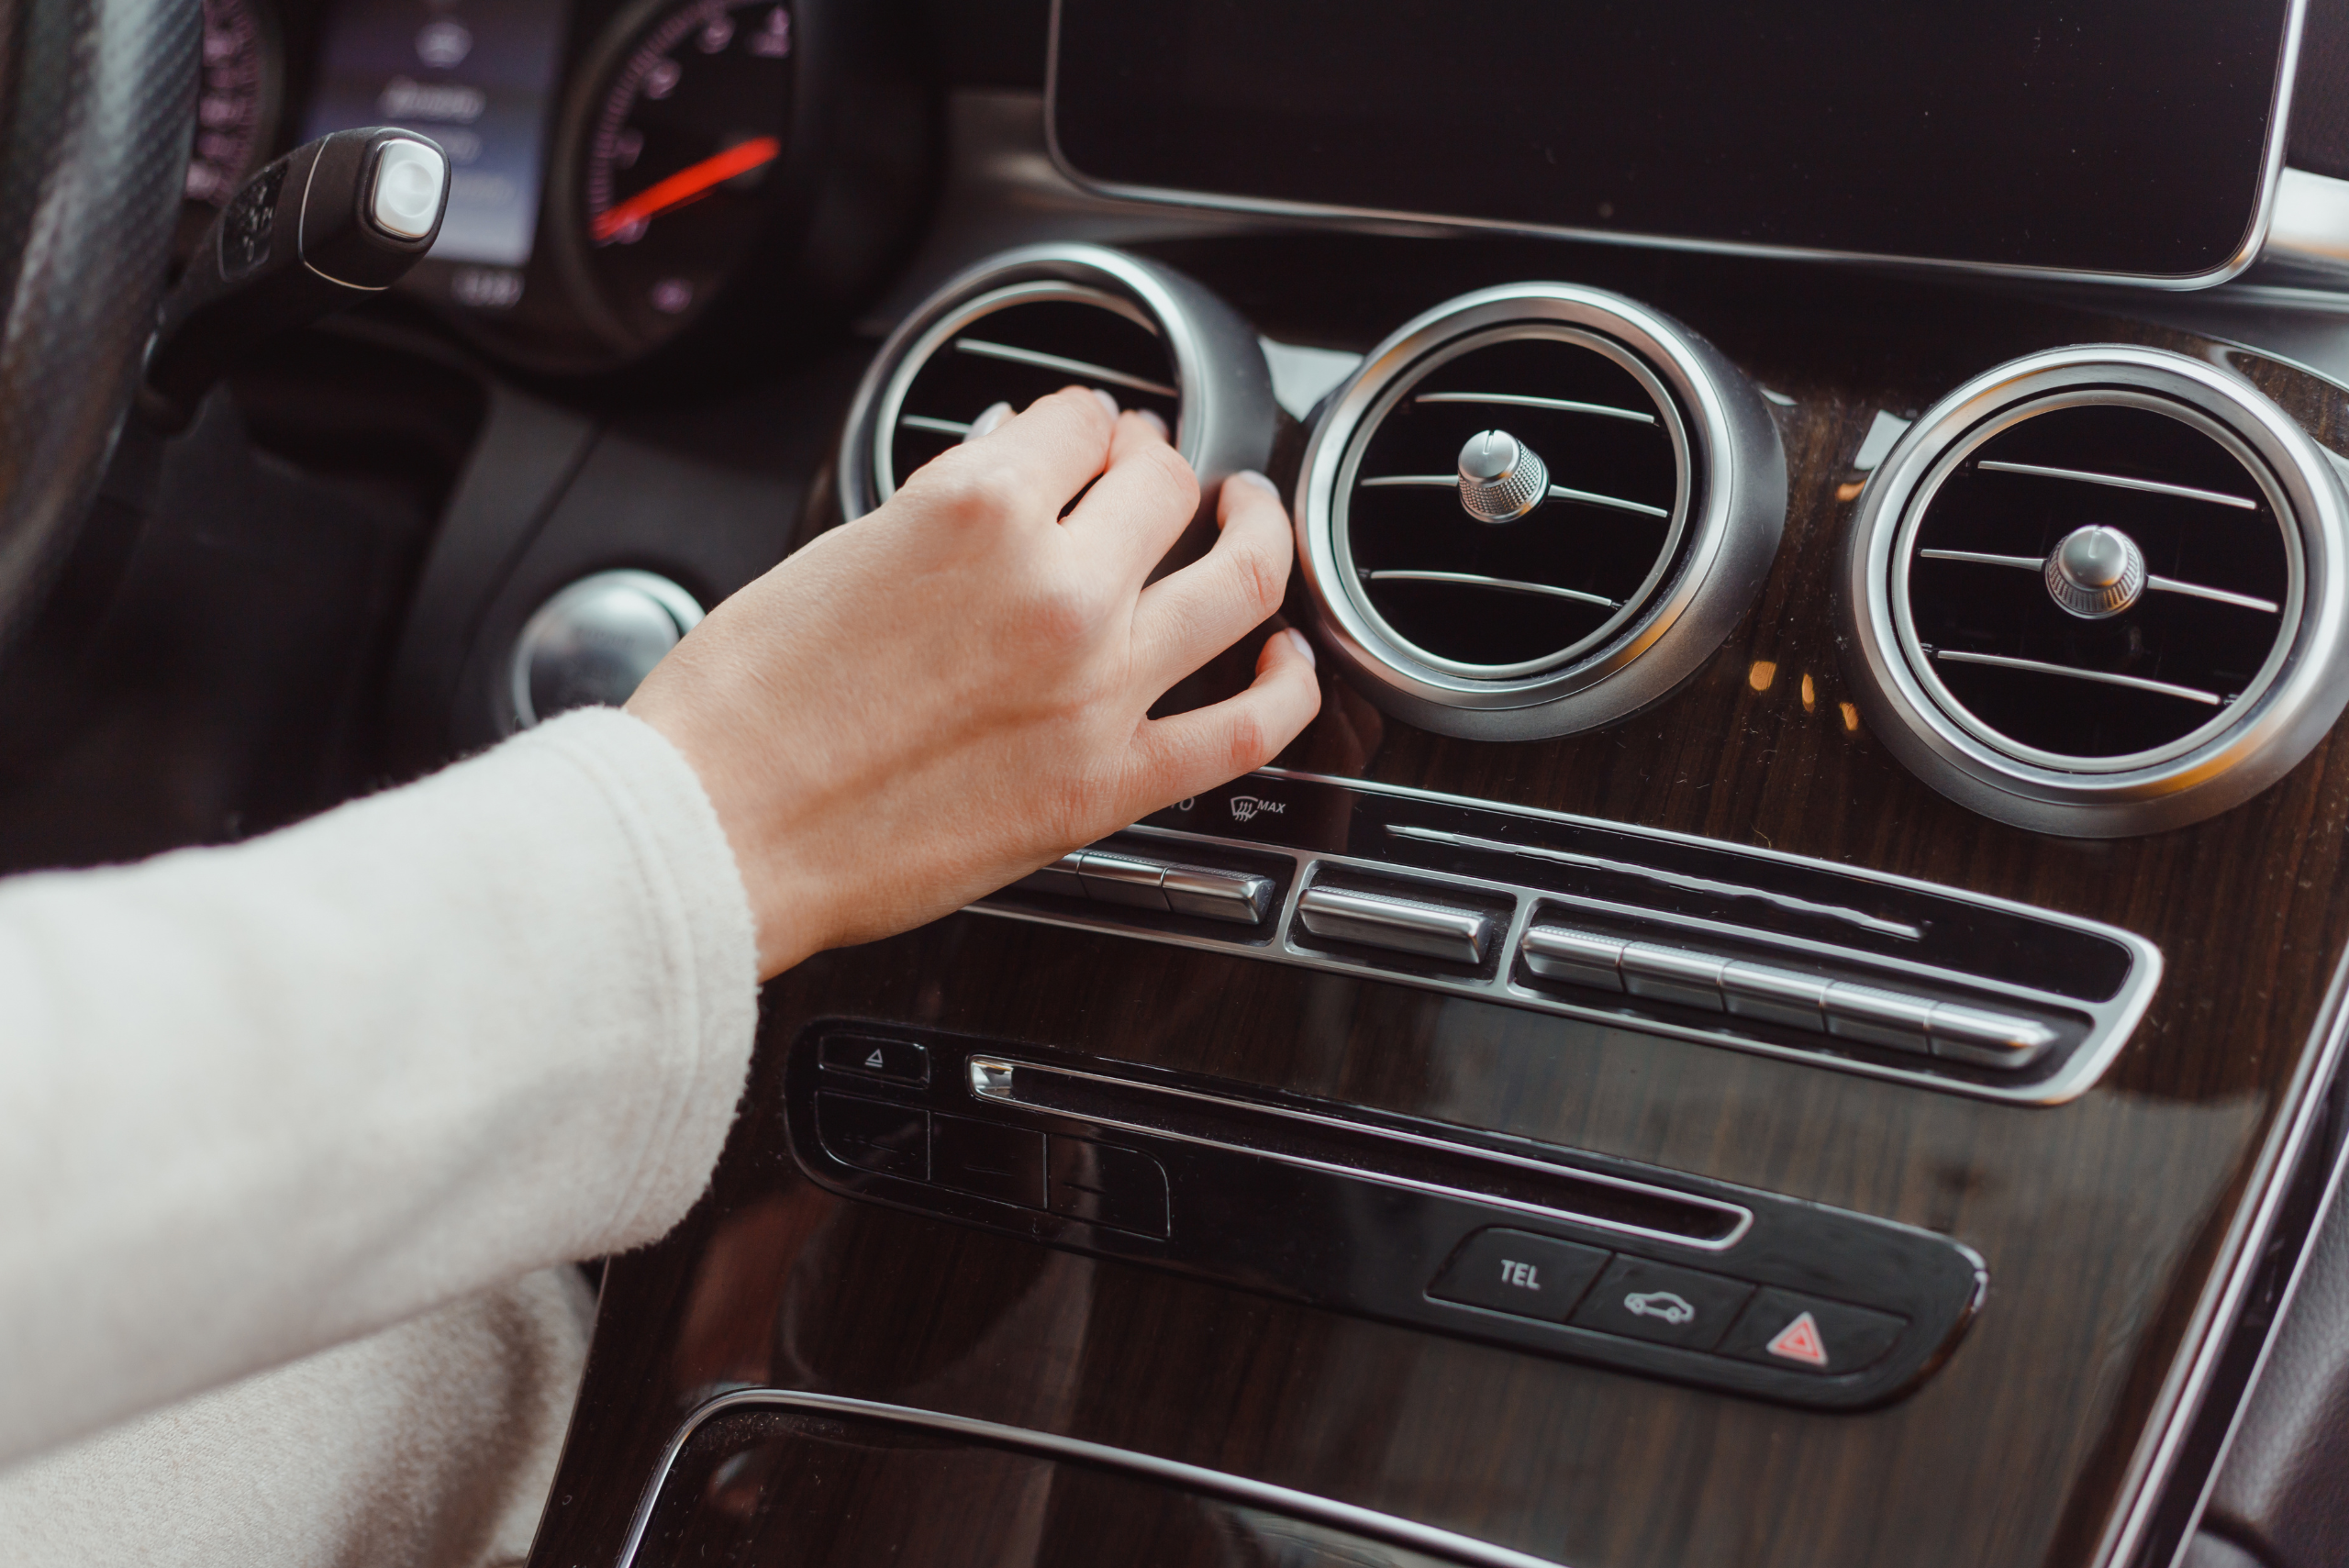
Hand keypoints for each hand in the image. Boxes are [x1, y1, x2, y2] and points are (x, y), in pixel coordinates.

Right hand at [627, 386, 1321, 978]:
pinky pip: (1248, 728)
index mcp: (976, 507)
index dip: (1082, 420)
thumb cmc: (744, 707)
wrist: (718, 831)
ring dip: (1254, 531)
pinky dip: (1290, 686)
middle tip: (1145, 473)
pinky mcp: (1109, 784)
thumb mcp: (839, 548)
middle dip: (1154, 463)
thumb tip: (1005, 481)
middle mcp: (1057, 586)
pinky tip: (1287, 659)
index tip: (1080, 435)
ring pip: (1237, 576)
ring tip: (1245, 520)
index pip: (1077, 420)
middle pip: (1163, 482)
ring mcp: (1098, 686)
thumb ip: (944, 509)